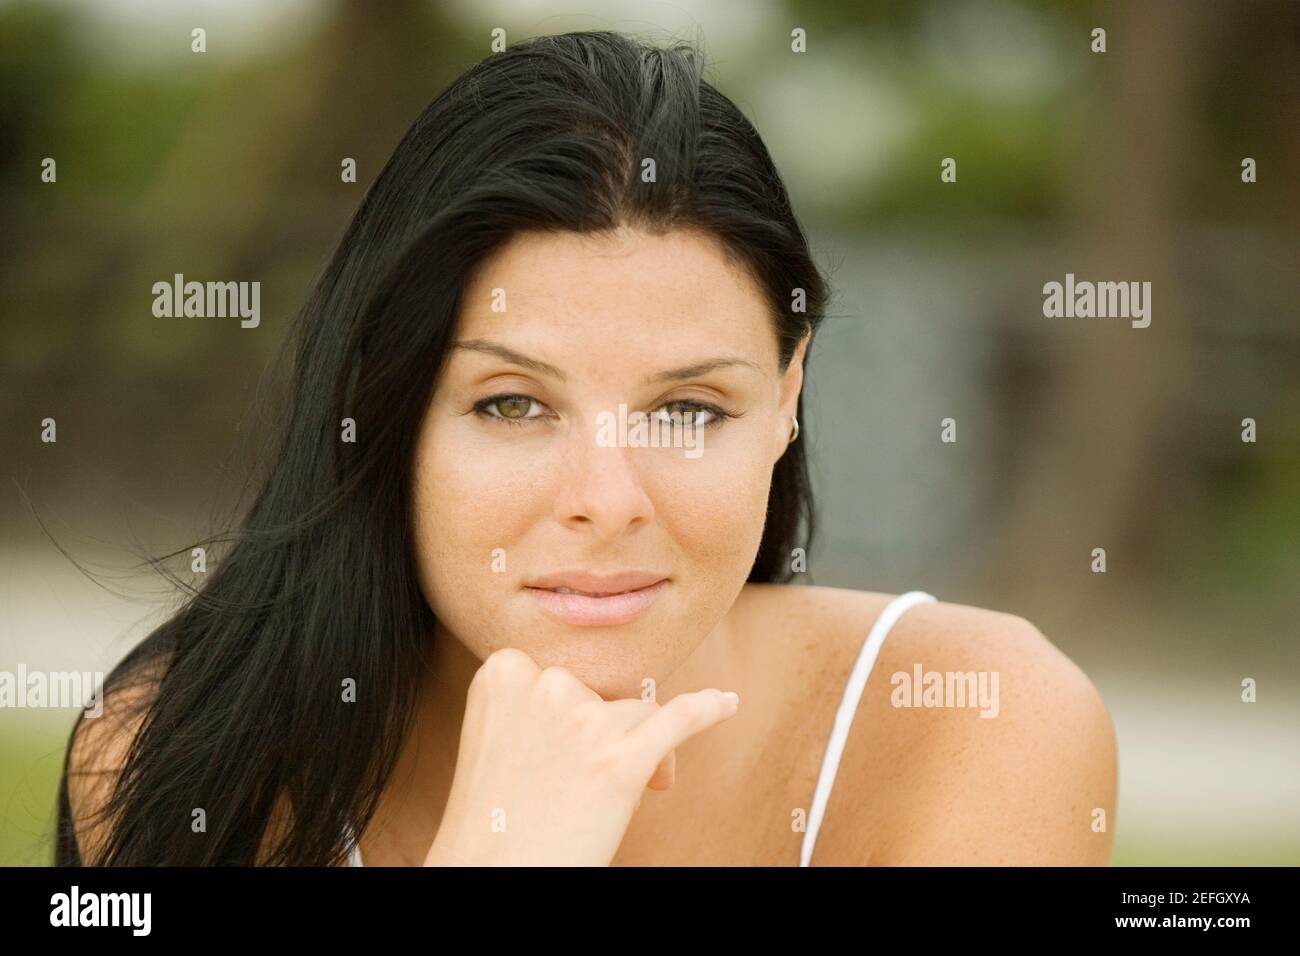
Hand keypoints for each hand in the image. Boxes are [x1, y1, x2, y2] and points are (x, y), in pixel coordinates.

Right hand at [423, 647, 738, 865]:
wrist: (491, 875)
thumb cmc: (493, 817)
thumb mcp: (497, 736)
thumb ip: (537, 703)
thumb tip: (616, 700)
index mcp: (503, 671)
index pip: (563, 673)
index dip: (574, 714)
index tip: (567, 749)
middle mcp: (543, 686)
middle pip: (603, 692)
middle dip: (607, 732)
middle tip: (582, 783)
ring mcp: (585, 722)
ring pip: (638, 714)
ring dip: (637, 751)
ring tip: (605, 800)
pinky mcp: (622, 763)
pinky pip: (681, 719)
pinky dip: (709, 710)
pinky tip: (728, 703)